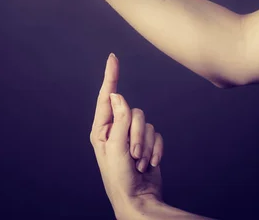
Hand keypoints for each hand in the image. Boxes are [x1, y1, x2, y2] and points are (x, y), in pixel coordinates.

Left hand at [90, 53, 163, 218]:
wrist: (139, 200)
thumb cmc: (120, 179)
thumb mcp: (116, 149)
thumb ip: (119, 120)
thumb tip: (117, 94)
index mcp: (101, 129)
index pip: (106, 96)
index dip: (111, 75)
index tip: (113, 57)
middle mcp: (116, 129)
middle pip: (133, 112)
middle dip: (137, 134)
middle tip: (133, 155)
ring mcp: (131, 135)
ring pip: (146, 123)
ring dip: (145, 145)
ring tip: (139, 163)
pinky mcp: (146, 142)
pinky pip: (156, 133)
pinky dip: (155, 149)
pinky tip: (151, 164)